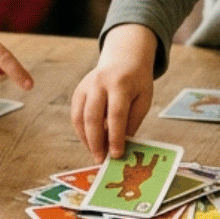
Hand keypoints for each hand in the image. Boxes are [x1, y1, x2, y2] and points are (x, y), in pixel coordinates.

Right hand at [71, 24, 156, 160]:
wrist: (124, 58)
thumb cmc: (137, 82)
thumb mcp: (143, 99)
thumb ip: (132, 121)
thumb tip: (121, 146)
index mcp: (120, 84)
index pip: (116, 115)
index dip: (115, 137)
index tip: (117, 155)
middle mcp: (99, 83)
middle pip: (92, 117)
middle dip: (96, 142)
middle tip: (102, 159)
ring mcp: (85, 86)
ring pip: (80, 118)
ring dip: (86, 140)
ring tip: (96, 154)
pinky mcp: (78, 91)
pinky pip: (76, 115)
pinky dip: (81, 132)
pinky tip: (91, 142)